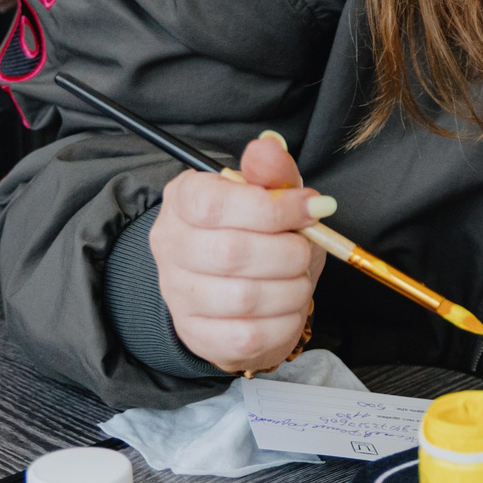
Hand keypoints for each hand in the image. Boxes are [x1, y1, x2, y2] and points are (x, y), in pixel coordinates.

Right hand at [148, 134, 327, 374]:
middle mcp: (170, 246)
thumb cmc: (260, 234)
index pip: (216, 205)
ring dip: (291, 289)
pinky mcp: (197, 335)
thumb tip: (269, 146)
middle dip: (289, 253)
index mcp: (183, 200)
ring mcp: (178, 295)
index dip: (273, 208)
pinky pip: (248, 336)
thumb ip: (272, 172)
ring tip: (298, 279)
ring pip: (244, 298)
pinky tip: (288, 307)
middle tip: (307, 250)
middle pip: (232, 253)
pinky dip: (284, 322)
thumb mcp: (271, 197)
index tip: (312, 210)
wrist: (244, 289)